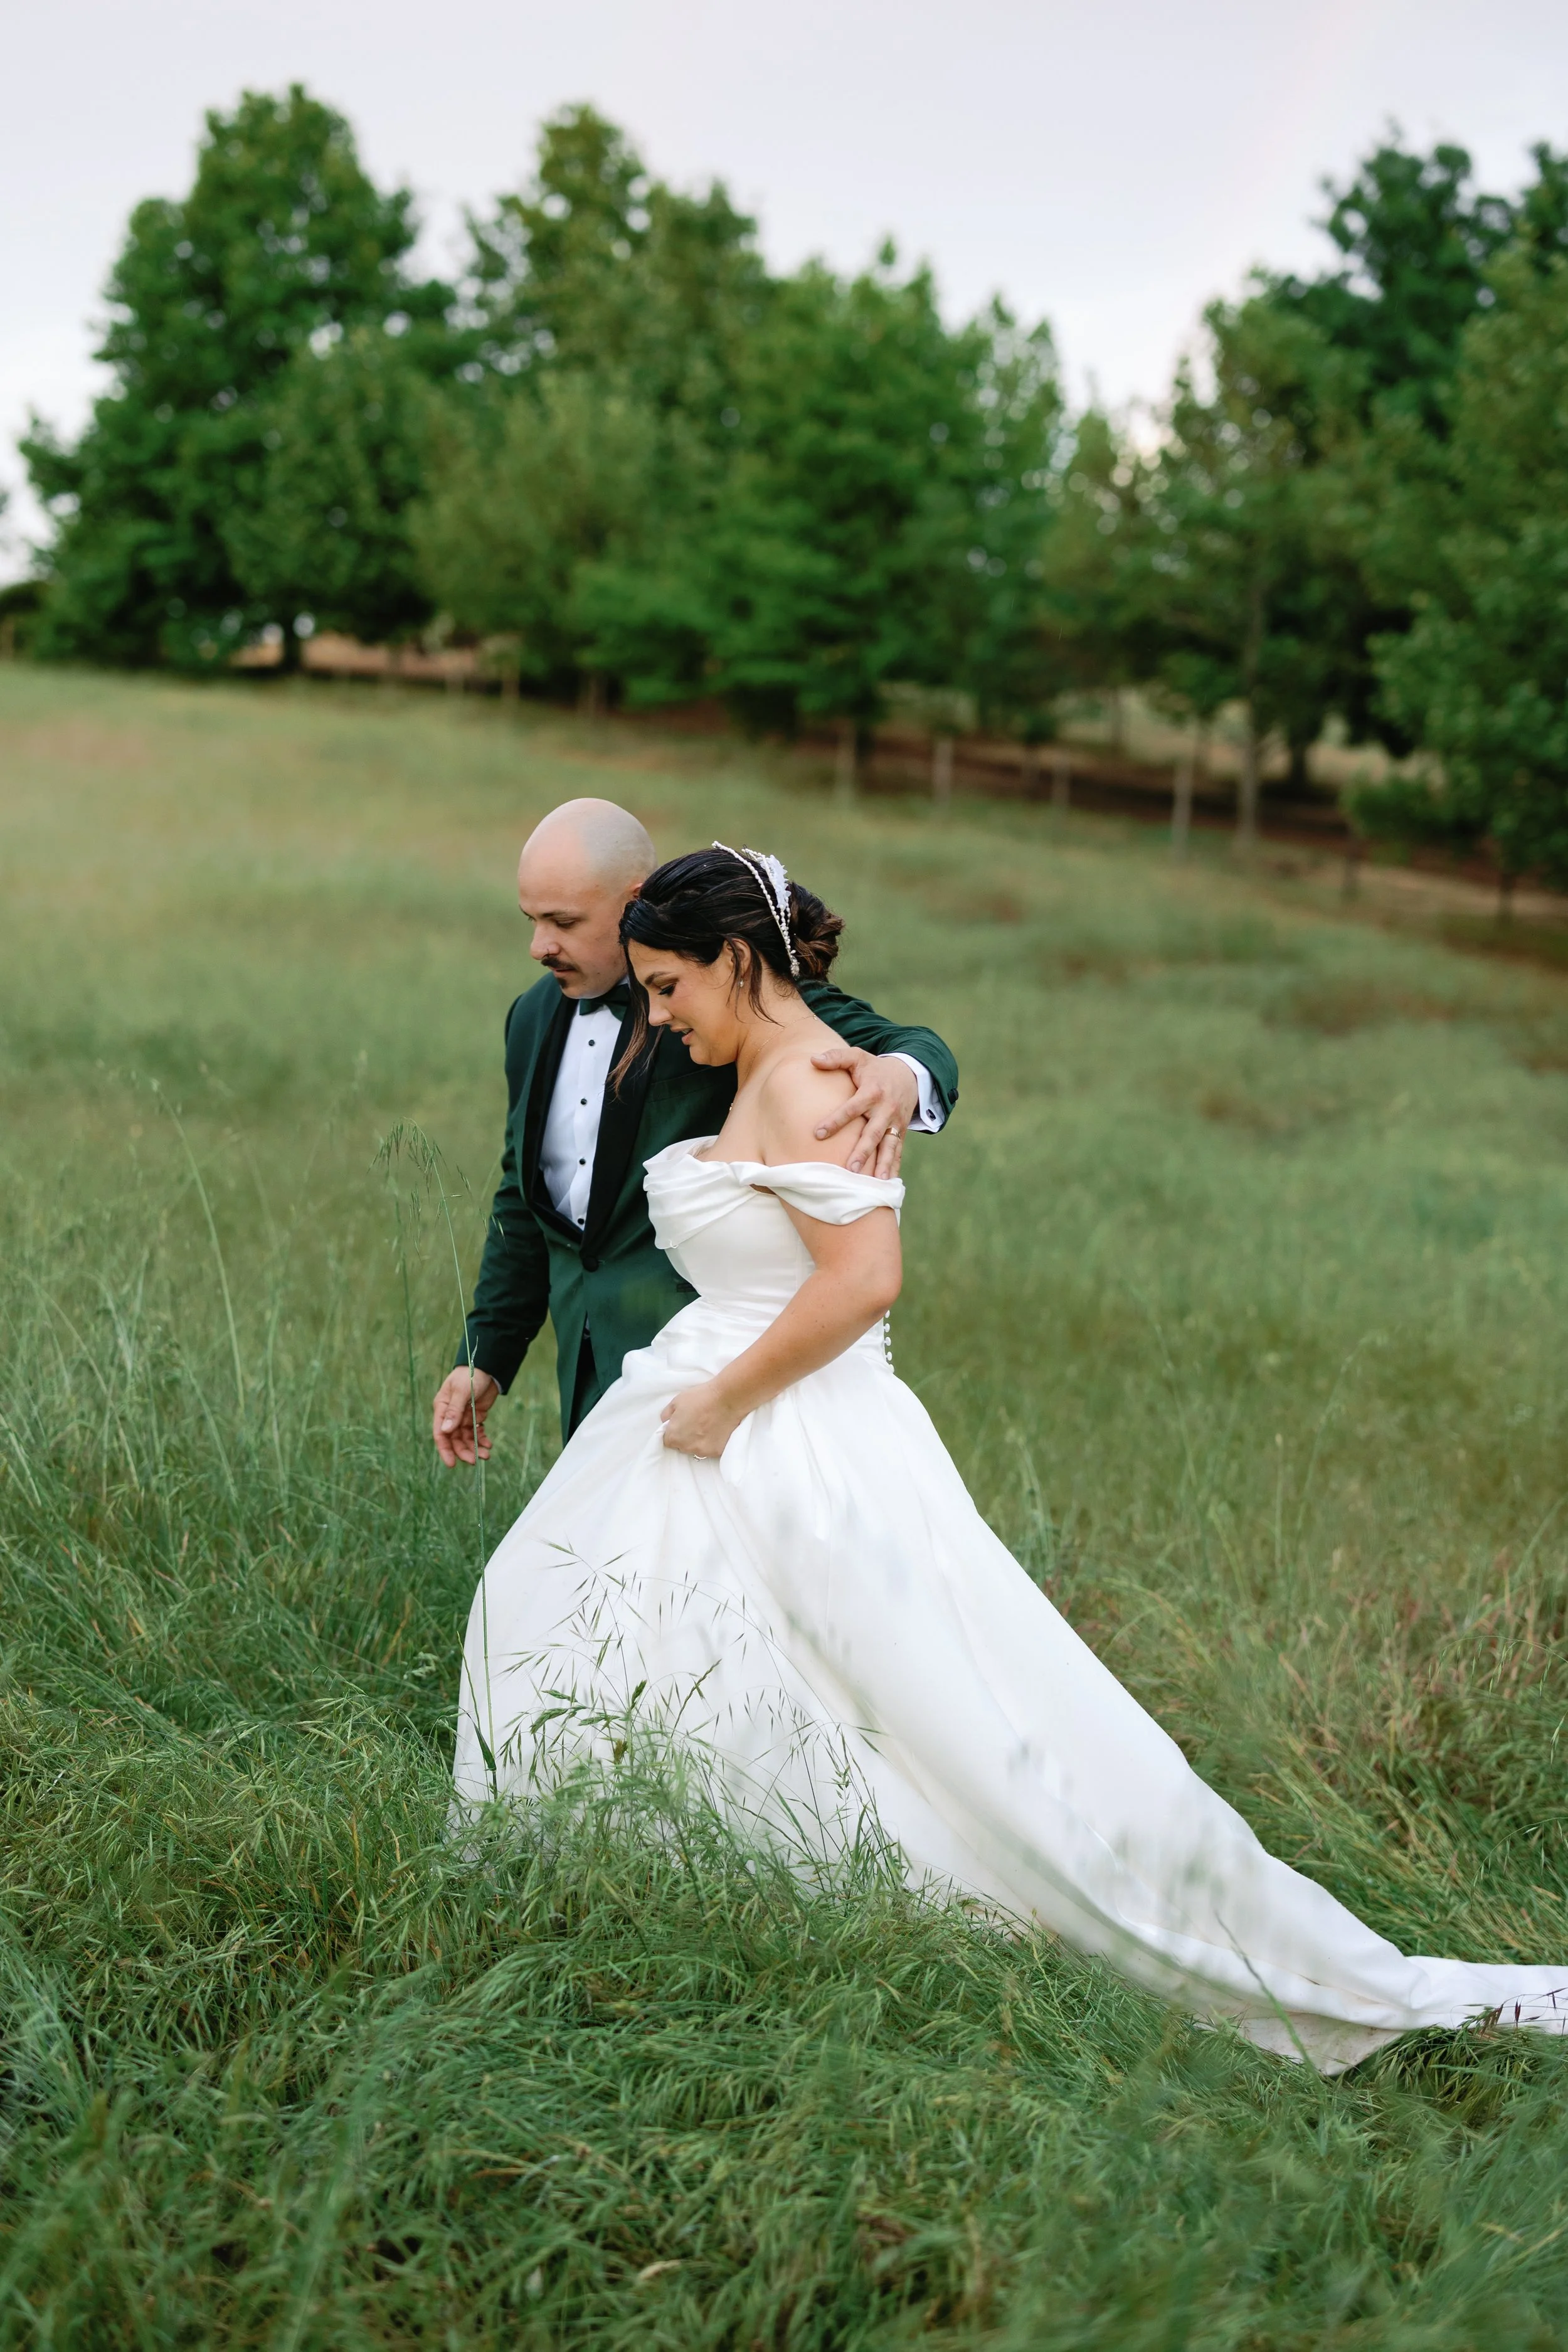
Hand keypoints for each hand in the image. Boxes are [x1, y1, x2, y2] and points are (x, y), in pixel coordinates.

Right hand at [432, 1366, 499, 1465]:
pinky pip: (477, 1433)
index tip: (451, 1464)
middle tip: (475, 1461)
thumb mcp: (462, 1391)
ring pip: (466, 1438)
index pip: (440, 1433)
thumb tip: (446, 1431)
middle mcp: (451, 1415)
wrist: (488, 1366)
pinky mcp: (475, 1417)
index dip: (445, 1450)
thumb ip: (454, 1411)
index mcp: (442, 1408)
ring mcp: (463, 1417)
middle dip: (464, 1451)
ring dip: (475, 1448)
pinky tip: (488, 1444)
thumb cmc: (470, 1375)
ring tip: (486, 1455)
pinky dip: (482, 1440)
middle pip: (454, 1439)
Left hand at [660, 1380, 743, 1458]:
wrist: (727, 1399)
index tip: (682, 1425)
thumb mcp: (676, 1401)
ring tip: (707, 1427)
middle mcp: (686, 1447)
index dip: (674, 1432)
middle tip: (695, 1423)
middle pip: (682, 1446)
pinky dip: (712, 1443)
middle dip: (685, 1438)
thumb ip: (666, 1415)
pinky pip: (710, 1450)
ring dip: (698, 1441)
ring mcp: (702, 1451)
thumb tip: (666, 1423)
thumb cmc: (701, 1397)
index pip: (667, 1441)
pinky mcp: (717, 1452)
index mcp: (674, 1436)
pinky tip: (716, 1431)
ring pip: (696, 1449)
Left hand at [809, 1047, 919, 1176]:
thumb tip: (812, 1060)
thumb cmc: (875, 1068)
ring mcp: (895, 1122)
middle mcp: (885, 1109)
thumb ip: (835, 1057)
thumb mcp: (857, 1057)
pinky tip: (888, 1184)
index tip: (817, 1133)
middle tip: (850, 1168)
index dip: (835, 1121)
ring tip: (875, 1183)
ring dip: (882, 1164)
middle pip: (873, 1133)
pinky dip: (894, 1166)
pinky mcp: (901, 1131)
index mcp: (872, 1091)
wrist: (909, 1075)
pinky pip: (897, 1151)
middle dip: (862, 1151)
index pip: (851, 1108)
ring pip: (888, 1145)